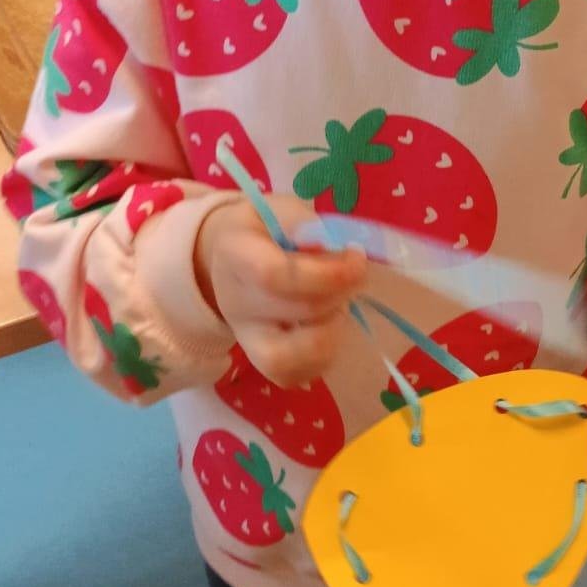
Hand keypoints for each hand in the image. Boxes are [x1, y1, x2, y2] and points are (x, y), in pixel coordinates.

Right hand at [194, 195, 366, 387]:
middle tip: (354, 275)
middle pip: (294, 312)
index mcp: (234, 255)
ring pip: (287, 359)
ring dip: (330, 332)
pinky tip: (329, 327)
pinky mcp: (261, 363)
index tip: (356, 258)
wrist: (230, 260)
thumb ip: (306, 226)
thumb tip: (335, 251)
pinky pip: (294, 376)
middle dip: (339, 295)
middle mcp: (234, 303)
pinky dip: (323, 357)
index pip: (274, 275)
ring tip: (338, 306)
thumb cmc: (264, 231)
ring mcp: (245, 338)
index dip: (326, 273)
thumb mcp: (281, 211)